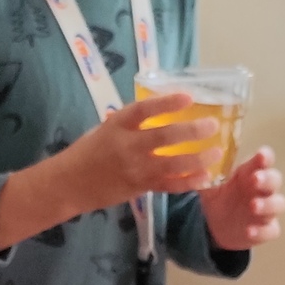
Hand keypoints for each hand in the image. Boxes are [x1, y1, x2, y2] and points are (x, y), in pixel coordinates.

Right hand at [64, 94, 229, 215]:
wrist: (69, 184)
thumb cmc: (88, 152)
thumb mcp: (106, 129)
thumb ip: (133, 123)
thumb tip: (163, 112)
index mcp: (117, 125)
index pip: (145, 109)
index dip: (168, 103)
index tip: (189, 96)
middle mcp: (127, 146)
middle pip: (165, 137)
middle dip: (192, 131)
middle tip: (212, 125)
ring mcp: (135, 169)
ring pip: (172, 163)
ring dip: (197, 158)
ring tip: (216, 151)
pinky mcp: (140, 188)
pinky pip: (169, 185)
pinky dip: (188, 182)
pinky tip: (205, 177)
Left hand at [202, 147, 282, 250]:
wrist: (214, 226)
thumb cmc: (218, 198)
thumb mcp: (208, 186)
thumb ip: (205, 176)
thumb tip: (196, 166)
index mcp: (250, 173)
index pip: (265, 160)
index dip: (266, 157)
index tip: (261, 156)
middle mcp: (262, 189)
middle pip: (275, 180)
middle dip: (267, 179)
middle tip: (255, 180)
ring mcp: (267, 210)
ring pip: (278, 204)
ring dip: (268, 204)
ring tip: (253, 206)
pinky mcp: (266, 230)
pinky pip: (271, 230)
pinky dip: (262, 231)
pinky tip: (250, 231)